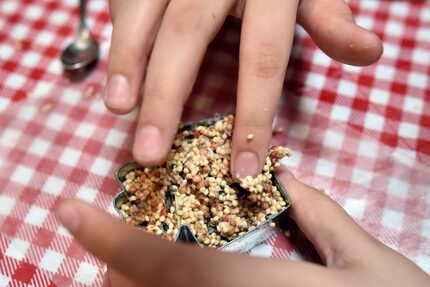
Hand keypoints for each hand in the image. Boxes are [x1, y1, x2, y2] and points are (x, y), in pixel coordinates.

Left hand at [56, 168, 428, 286]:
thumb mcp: (373, 268)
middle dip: (120, 267)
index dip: (107, 238)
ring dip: (137, 285)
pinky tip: (184, 282)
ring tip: (142, 261)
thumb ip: (324, 218)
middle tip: (125, 242)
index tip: (66, 208)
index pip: (162, 262)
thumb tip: (287, 179)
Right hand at [103, 0, 382, 176]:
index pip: (262, 56)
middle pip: (187, 36)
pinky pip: (126, 1)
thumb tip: (371, 51)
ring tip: (118, 109)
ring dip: (126, 63)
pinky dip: (119, 40)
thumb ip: (329, 20)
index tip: (242, 170)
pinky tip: (114, 75)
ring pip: (143, 12)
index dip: (253, 114)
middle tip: (150, 154)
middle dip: (166, 97)